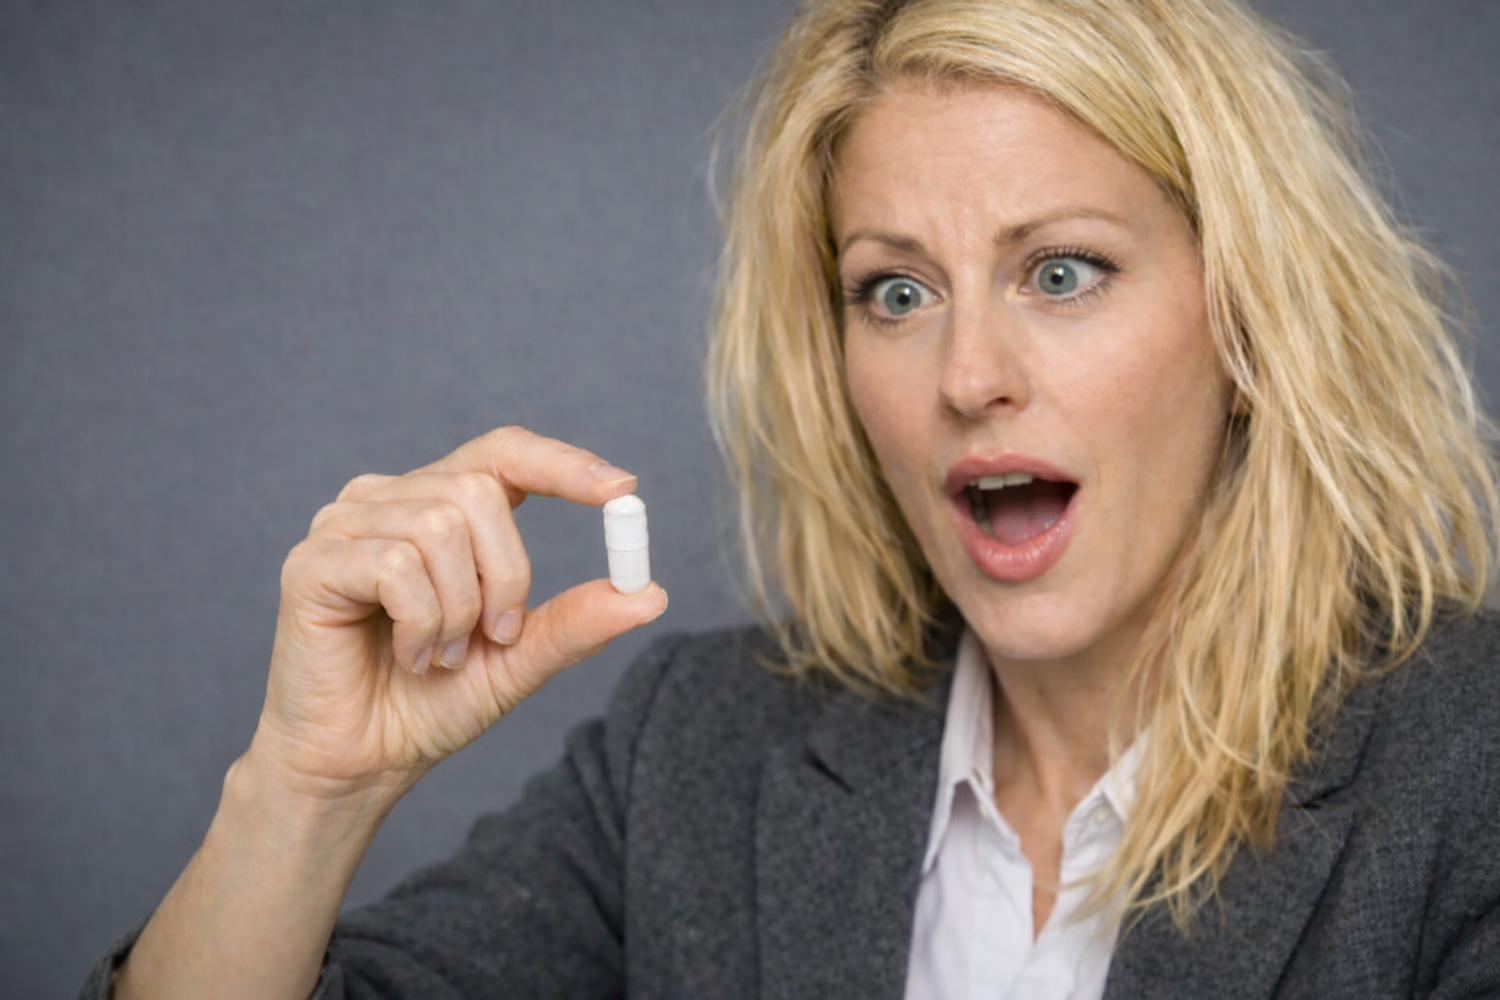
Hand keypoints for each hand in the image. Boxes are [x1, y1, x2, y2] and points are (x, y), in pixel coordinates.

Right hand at [248, 426, 666, 804]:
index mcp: (440, 507)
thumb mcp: (519, 661)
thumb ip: (575, 623)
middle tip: (493, 636)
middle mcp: (390, 500)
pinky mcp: (311, 563)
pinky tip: (407, 655)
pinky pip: (394, 564)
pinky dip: (420, 621)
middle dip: (507, 574)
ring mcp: (345, 526)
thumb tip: (650, 594)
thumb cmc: (428, 705)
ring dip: (459, 609)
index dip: (563, 463)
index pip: (504, 453)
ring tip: (438, 654)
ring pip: (440, 527)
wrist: (359, 765)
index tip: (623, 490)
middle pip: (480, 490)